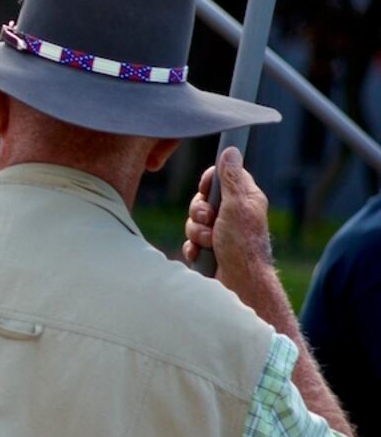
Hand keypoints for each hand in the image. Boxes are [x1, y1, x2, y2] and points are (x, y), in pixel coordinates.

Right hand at [182, 147, 272, 290]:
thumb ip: (231, 178)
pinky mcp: (210, 250)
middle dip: (199, 212)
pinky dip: (193, 248)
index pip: (220, 177)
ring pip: (193, 221)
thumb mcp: (237, 206)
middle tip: (209, 221)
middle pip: (201, 200)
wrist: (239, 285)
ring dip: (196, 232)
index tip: (206, 191)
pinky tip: (203, 254)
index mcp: (245, 199)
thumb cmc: (243, 246)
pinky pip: (190, 241)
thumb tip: (231, 151)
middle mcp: (233, 214)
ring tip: (209, 243)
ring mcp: (221, 233)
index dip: (208, 182)